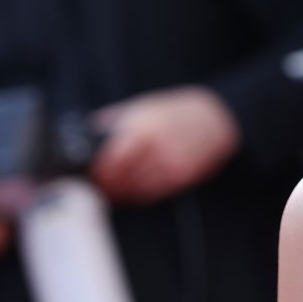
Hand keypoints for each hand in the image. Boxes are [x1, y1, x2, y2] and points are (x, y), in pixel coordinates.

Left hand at [89, 86, 240, 204]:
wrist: (217, 117)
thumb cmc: (176, 110)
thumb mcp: (142, 106)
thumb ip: (113, 121)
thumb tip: (84, 134)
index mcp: (142, 126)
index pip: (109, 161)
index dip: (95, 173)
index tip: (86, 177)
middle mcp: (156, 147)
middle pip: (120, 179)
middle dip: (106, 187)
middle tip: (96, 188)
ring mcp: (171, 164)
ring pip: (135, 190)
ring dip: (121, 194)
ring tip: (113, 192)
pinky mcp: (183, 177)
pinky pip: (153, 194)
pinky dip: (140, 195)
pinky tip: (134, 190)